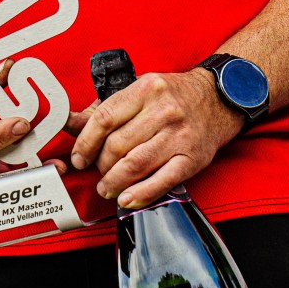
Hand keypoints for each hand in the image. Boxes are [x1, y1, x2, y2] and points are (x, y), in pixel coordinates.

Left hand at [67, 68, 241, 209]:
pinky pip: (162, 180)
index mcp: (145, 89)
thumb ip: (105, 107)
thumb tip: (70, 123)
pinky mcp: (191, 158)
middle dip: (100, 165)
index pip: (105, 118)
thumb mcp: (140, 89)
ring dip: (115, 182)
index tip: (78, 157)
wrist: (217, 99)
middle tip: (97, 172)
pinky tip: (127, 198)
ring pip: (136, 164)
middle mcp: (163, 110)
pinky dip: (141, 193)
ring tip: (107, 187)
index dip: (85, 142)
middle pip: (118, 144)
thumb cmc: (173, 95)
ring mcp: (178, 135)